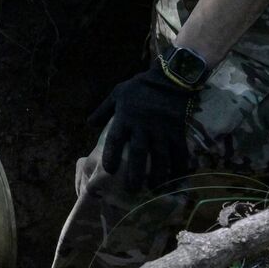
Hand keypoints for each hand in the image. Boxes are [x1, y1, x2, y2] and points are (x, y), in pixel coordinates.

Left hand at [86, 63, 195, 192]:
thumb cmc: (140, 87)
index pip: (115, 139)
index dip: (111, 155)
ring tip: (154, 189)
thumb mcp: (117, 94)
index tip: (109, 170)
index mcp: (125, 117)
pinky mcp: (177, 131)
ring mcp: (162, 130)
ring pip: (160, 156)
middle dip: (136, 173)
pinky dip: (179, 166)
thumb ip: (103, 110)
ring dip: (158, 175)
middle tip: (133, 189)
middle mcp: (143, 126)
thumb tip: (89, 123)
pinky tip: (177, 178)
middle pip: (138, 153)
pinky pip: (179, 152)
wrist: (169, 78)